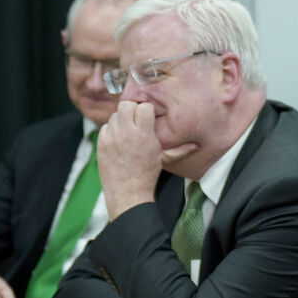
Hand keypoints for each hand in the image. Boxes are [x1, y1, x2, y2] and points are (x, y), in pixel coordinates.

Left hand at [97, 101, 196, 218]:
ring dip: (121, 120)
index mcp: (144, 134)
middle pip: (126, 104)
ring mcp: (112, 137)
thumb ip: (180, 150)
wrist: (127, 192)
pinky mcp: (101, 143)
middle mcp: (126, 133)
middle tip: (136, 120)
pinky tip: (118, 140)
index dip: (146, 110)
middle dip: (132, 110)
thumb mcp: (164, 159)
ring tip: (127, 131)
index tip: (148, 118)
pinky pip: (105, 126)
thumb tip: (196, 146)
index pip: (143, 107)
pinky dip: (111, 130)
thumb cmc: (146, 175)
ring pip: (114, 115)